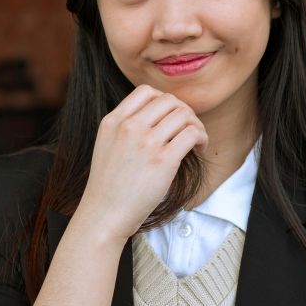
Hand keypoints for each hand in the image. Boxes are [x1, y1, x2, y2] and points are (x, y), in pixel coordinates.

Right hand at [76, 85, 207, 244]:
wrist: (104, 214)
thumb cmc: (109, 185)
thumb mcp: (107, 145)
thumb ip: (125, 127)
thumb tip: (158, 116)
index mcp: (112, 121)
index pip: (145, 91)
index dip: (164, 100)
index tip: (169, 117)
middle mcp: (128, 127)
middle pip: (168, 100)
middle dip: (183, 111)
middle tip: (187, 128)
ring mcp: (145, 143)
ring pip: (183, 114)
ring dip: (196, 124)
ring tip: (196, 140)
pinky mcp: (163, 161)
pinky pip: (191, 134)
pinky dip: (201, 138)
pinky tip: (199, 149)